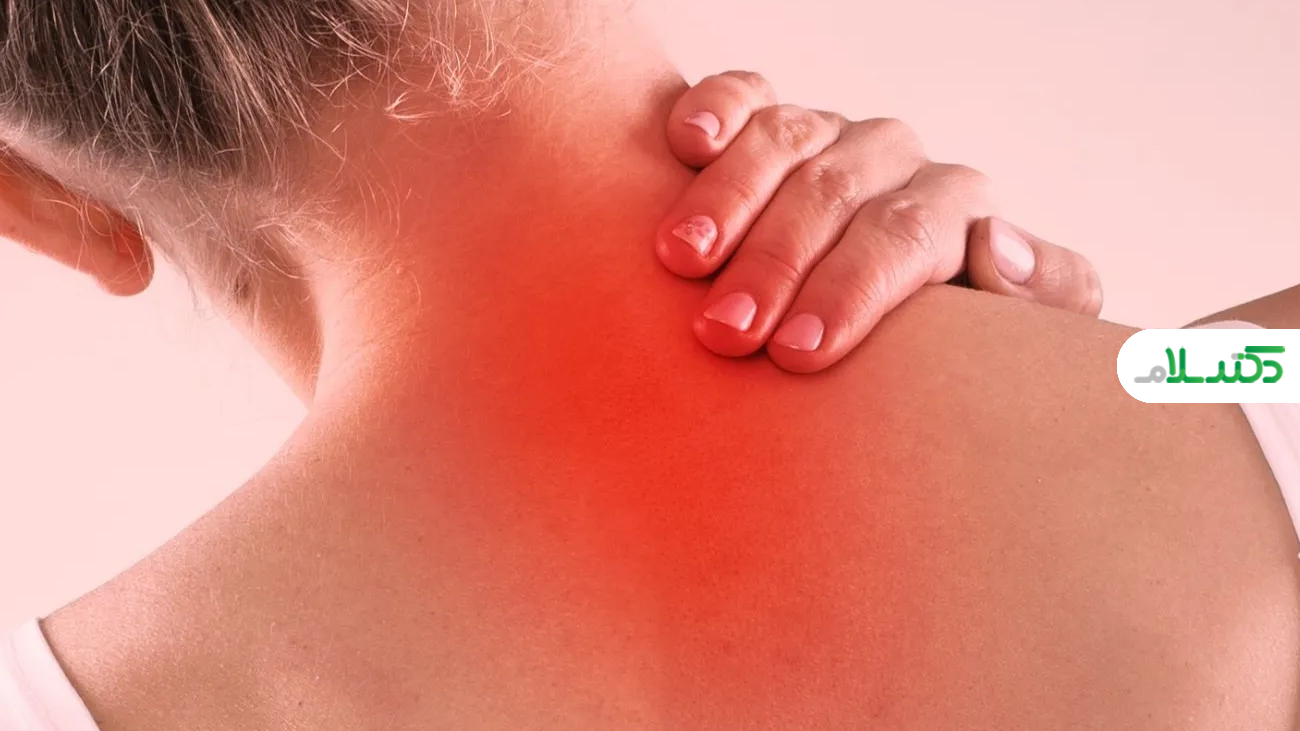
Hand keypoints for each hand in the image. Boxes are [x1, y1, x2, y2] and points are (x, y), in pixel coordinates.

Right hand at [658, 71, 1102, 372]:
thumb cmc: (936, 347)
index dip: (851, 291)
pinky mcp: (770, 120)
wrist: (888, 315)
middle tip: (727, 331)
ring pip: (783, 142)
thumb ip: (1043, 292)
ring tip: (683, 260)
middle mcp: (893, 162)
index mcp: (955, 208)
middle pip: (833, 194)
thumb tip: (994, 242)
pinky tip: (687, 143)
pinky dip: (713, 109)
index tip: (798, 354)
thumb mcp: (1011, 335)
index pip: (907, 236)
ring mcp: (829, 136)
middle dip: (775, 263)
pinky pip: (744, 95)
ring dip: (728, 199)